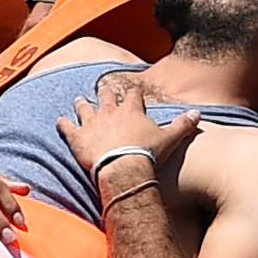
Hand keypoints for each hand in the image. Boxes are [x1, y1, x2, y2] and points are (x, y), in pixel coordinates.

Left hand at [59, 74, 194, 216]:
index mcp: (132, 110)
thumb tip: (198, 113)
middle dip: (105, 92)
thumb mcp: (170, 139)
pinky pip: (66, 127)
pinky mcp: (77, 138)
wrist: (124, 168)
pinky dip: (62, 124)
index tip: (134, 90)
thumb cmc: (147, 154)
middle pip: (106, 96)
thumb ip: (183, 125)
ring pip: (84, 108)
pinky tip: (59, 121)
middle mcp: (110, 112)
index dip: (134, 92)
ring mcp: (91, 123)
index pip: (134, 94)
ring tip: (79, 100)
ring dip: (81, 104)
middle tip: (103, 89)